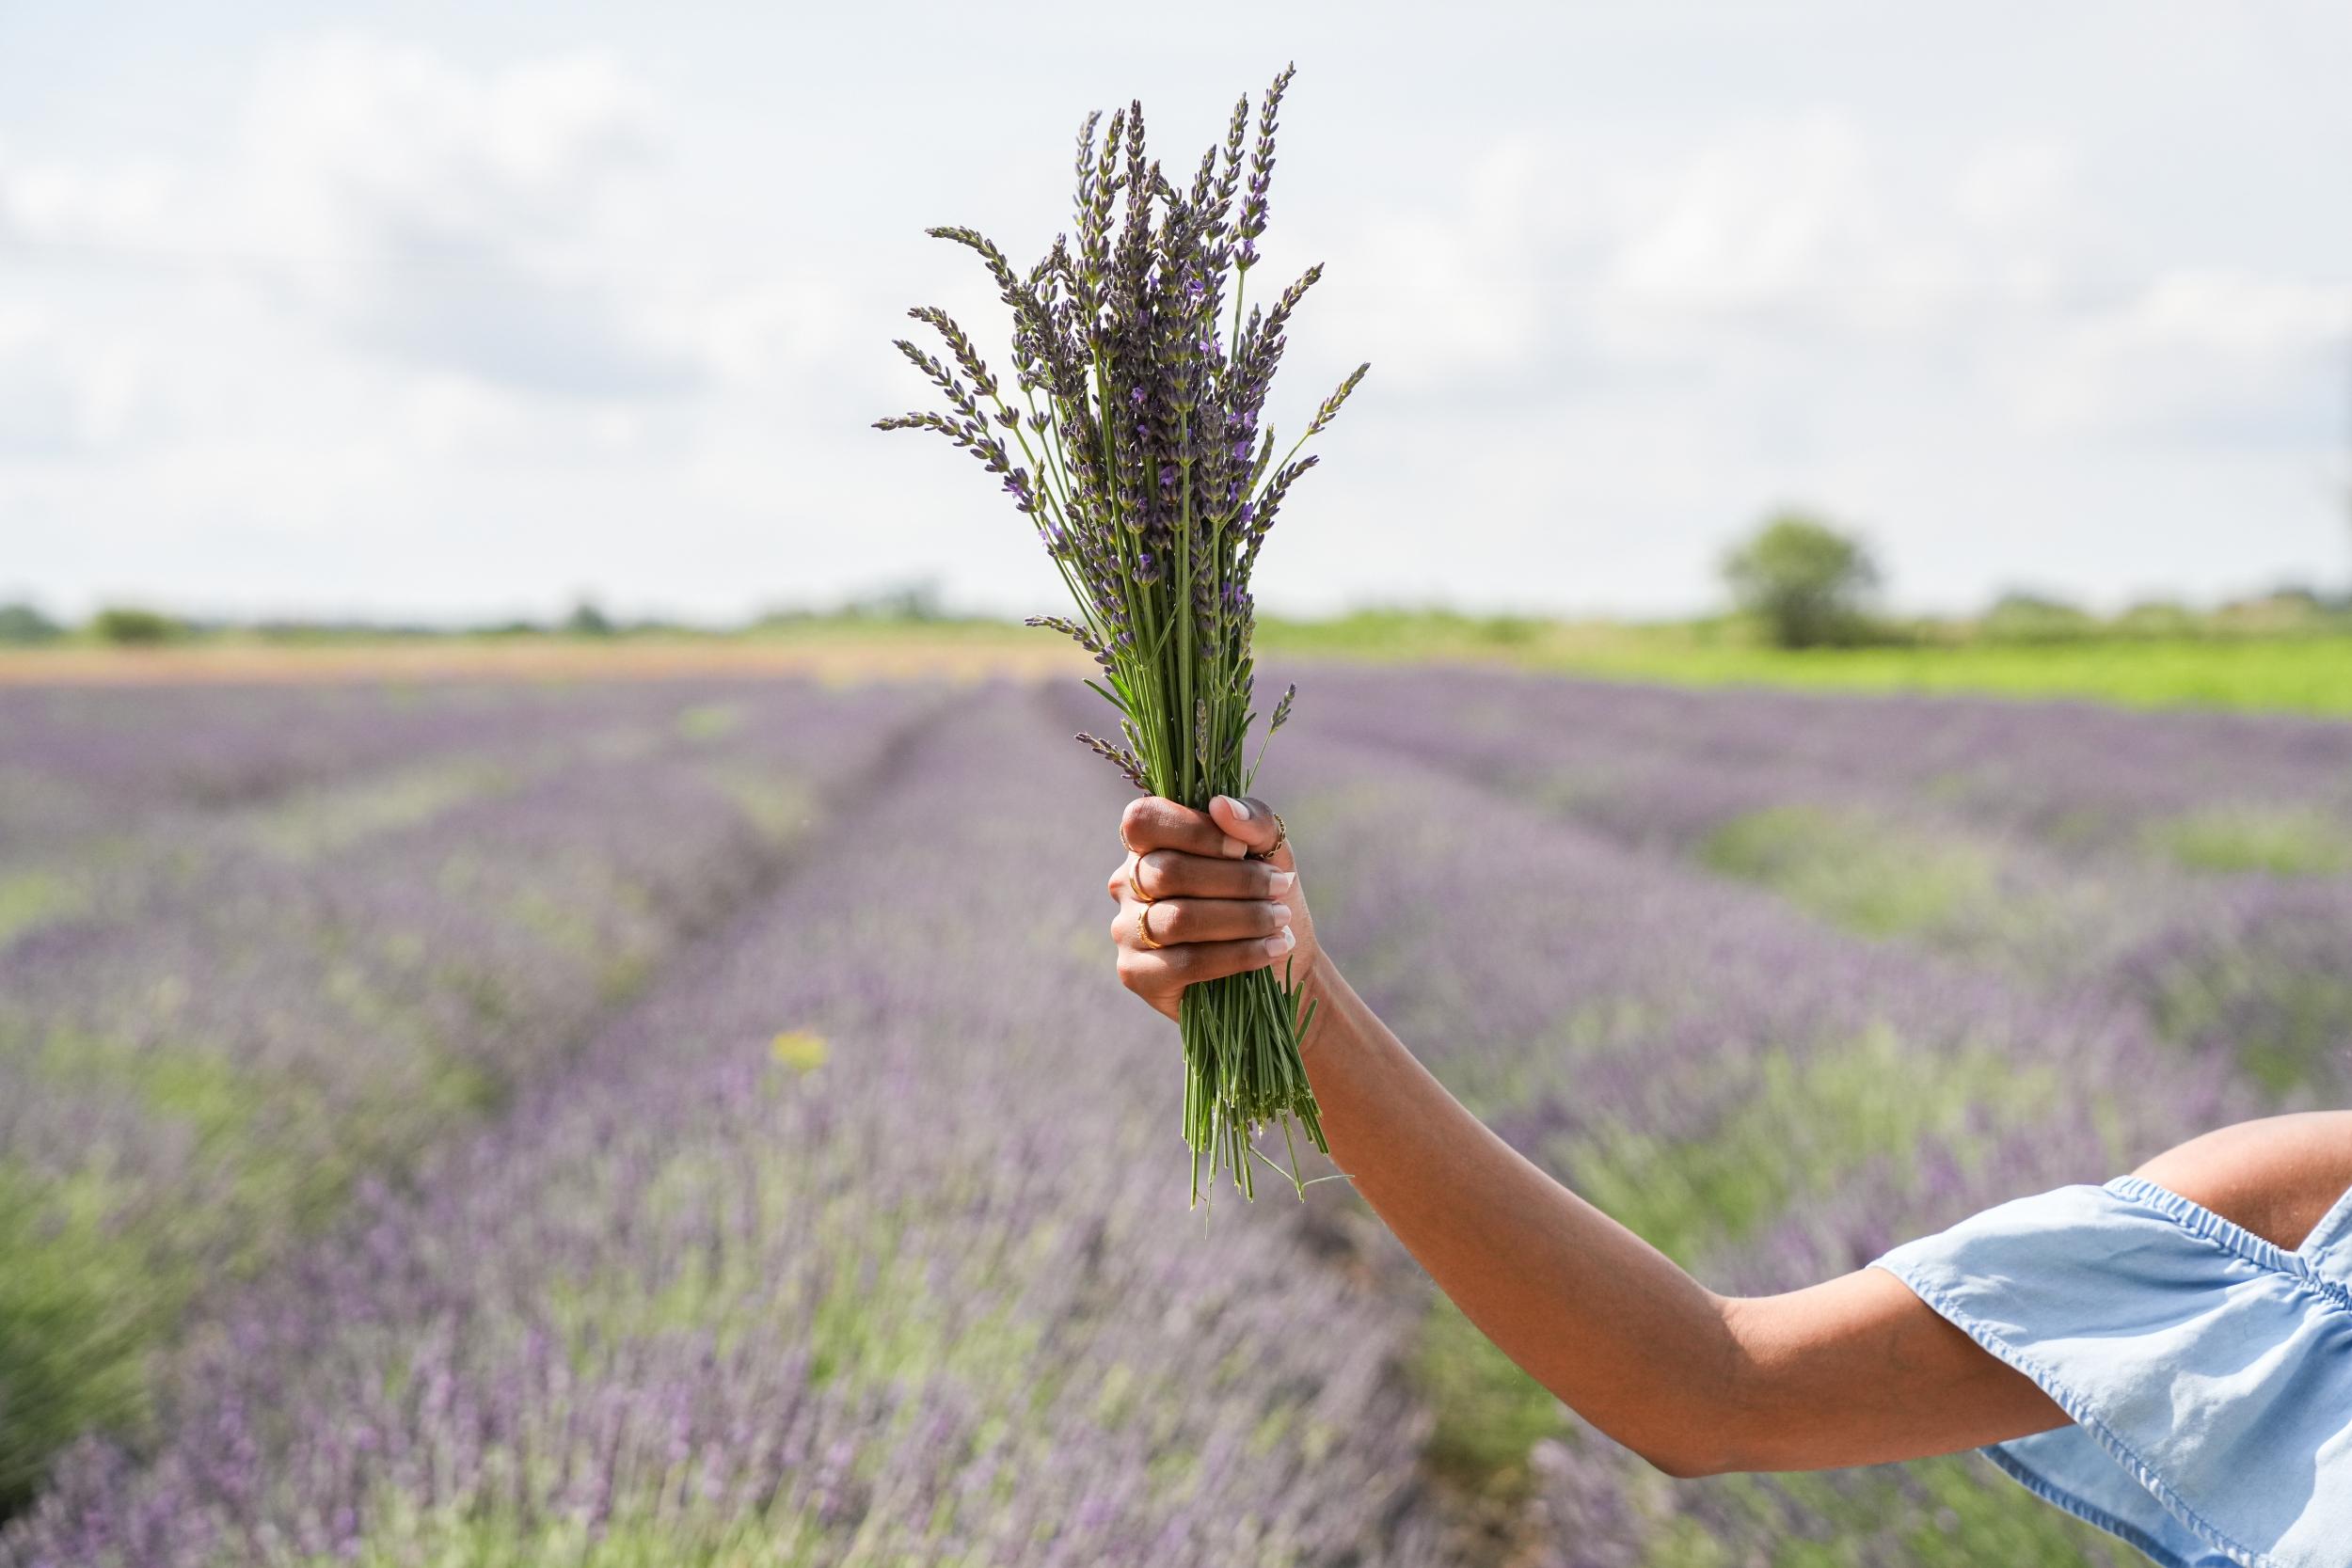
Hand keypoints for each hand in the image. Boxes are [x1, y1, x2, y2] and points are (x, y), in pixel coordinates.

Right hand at [1106, 794, 1318, 1021]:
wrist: (1280, 960)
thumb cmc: (1265, 896)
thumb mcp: (1271, 850)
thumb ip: (1252, 821)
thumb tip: (1221, 806)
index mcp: (1149, 843)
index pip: (1144, 820)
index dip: (1193, 831)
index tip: (1242, 849)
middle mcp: (1127, 884)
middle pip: (1168, 872)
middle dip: (1235, 880)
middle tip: (1280, 887)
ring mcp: (1126, 930)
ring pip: (1179, 919)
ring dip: (1242, 918)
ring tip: (1280, 920)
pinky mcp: (1137, 974)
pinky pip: (1187, 962)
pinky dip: (1237, 955)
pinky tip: (1271, 949)